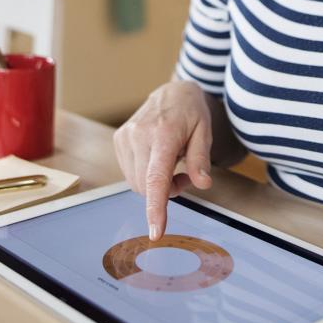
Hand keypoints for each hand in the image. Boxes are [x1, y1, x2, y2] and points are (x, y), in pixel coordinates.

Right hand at [113, 80, 213, 239]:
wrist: (172, 92)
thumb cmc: (191, 113)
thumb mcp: (205, 132)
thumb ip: (201, 159)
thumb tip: (202, 184)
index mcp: (163, 133)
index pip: (156, 177)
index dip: (156, 207)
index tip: (155, 231)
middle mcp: (138, 135)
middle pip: (147, 187)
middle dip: (167, 191)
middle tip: (186, 176)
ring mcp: (125, 137)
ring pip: (136, 184)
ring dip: (156, 185)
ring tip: (174, 164)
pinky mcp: (118, 140)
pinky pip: (131, 174)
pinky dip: (146, 177)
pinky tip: (157, 161)